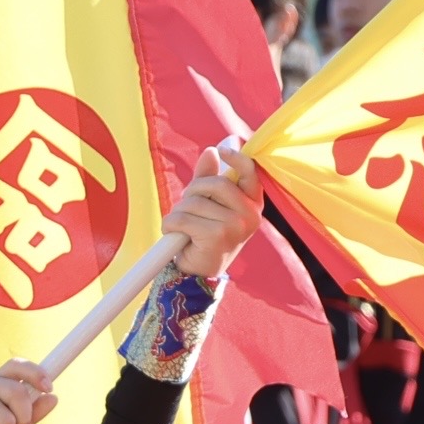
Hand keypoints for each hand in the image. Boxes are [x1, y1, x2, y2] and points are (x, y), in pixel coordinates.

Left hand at [160, 139, 261, 280]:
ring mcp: (236, 226)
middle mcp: (250, 215)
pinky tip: (174, 235)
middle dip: (193, 191)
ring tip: (181, 227)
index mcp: (253, 204)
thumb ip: (209, 177)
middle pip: (216, 183)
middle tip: (186, 206)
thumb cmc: (205, 234)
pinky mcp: (217, 237)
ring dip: (179, 212)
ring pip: (194, 202)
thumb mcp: (209, 204)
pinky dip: (170, 224)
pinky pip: (183, 218)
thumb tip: (211, 151)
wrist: (199, 273)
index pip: (250, 172)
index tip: (221, 149)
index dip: (237, 158)